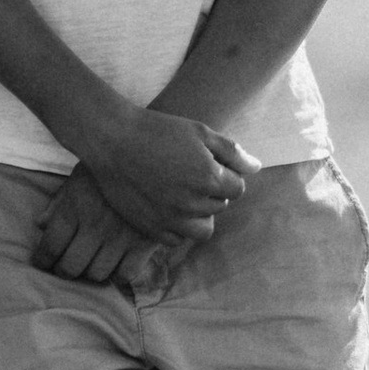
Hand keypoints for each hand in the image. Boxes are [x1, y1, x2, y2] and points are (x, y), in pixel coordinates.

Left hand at [31, 171, 196, 289]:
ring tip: (90, 266)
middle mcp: (94, 227)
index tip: (42, 263)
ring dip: (90, 273)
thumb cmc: (111, 163)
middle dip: (63, 271)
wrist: (154, 155)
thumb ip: (59, 201)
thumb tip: (41, 224)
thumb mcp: (80, 176)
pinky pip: (126, 273)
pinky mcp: (144, 243)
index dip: (43, 260)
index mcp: (75, 208)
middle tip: (64, 268)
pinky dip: (119, 274)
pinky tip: (117, 264)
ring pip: (97, 274)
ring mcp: (120, 237)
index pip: (50, 247)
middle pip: (70, 267)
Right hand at [62, 105, 256, 256]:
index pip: (238, 188)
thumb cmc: (157, 130)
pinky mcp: (151, 228)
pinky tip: (169, 207)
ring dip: (200, 214)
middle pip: (221, 206)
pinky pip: (177, 239)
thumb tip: (256, 168)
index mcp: (208, 178)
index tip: (210, 164)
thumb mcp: (200, 132)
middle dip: (213, 191)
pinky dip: (178, 227)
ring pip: (202, 229)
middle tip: (191, 173)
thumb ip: (232, 152)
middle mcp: (192, 203)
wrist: (112, 140)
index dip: (227, 175)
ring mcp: (171, 219)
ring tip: (185, 195)